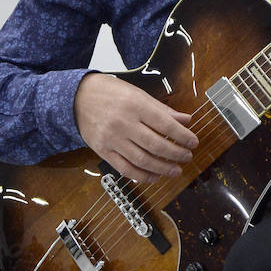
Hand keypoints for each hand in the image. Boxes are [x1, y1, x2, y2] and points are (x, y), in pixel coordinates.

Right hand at [73, 73, 197, 182]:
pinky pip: (125, 169)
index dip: (183, 136)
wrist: (78, 98)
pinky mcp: (103, 151)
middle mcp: (123, 123)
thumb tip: (186, 121)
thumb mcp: (138, 94)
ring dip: (163, 168)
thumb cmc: (111, 93)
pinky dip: (142, 176)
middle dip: (176, 154)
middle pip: (156, 145)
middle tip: (187, 157)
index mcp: (135, 105)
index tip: (193, 142)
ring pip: (142, 160)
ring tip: (176, 170)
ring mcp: (112, 139)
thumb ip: (162, 110)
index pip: (165, 125)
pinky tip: (155, 176)